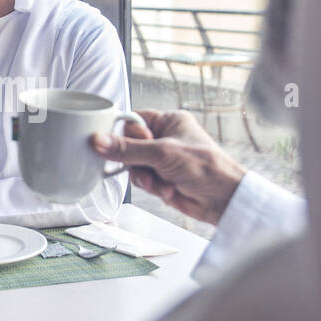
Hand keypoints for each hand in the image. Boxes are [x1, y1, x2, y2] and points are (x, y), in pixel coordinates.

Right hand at [90, 109, 245, 224]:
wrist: (223, 199)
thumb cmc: (205, 167)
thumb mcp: (162, 154)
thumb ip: (127, 149)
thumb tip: (97, 140)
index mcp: (168, 121)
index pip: (132, 121)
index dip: (124, 135)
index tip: (118, 146)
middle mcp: (165, 138)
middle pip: (130, 147)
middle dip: (136, 163)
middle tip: (145, 168)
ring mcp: (163, 159)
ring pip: (135, 167)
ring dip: (145, 178)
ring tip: (160, 183)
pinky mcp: (163, 178)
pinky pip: (144, 181)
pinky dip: (153, 187)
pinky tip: (168, 190)